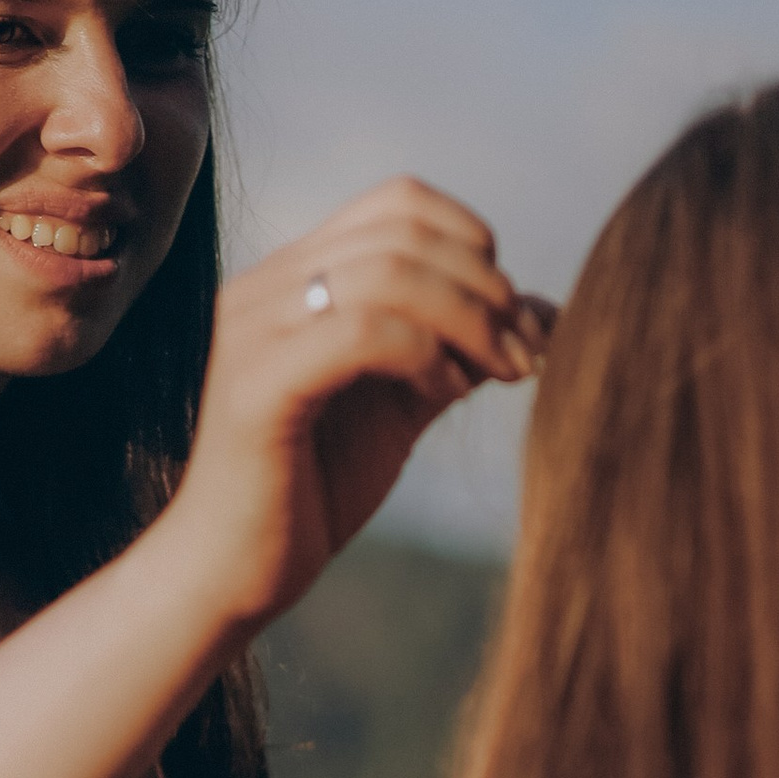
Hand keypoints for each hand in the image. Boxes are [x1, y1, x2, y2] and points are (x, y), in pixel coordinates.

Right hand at [162, 178, 552, 635]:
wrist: (230, 574)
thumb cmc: (312, 490)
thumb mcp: (401, 404)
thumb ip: (458, 349)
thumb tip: (547, 312)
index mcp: (294, 278)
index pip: (398, 202)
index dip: (472, 242)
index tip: (511, 317)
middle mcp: (264, 288)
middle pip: (402, 229)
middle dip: (486, 285)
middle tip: (522, 354)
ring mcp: (254, 332)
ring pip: (388, 273)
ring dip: (469, 319)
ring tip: (499, 374)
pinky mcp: (257, 387)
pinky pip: (361, 332)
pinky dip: (425, 354)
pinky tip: (446, 393)